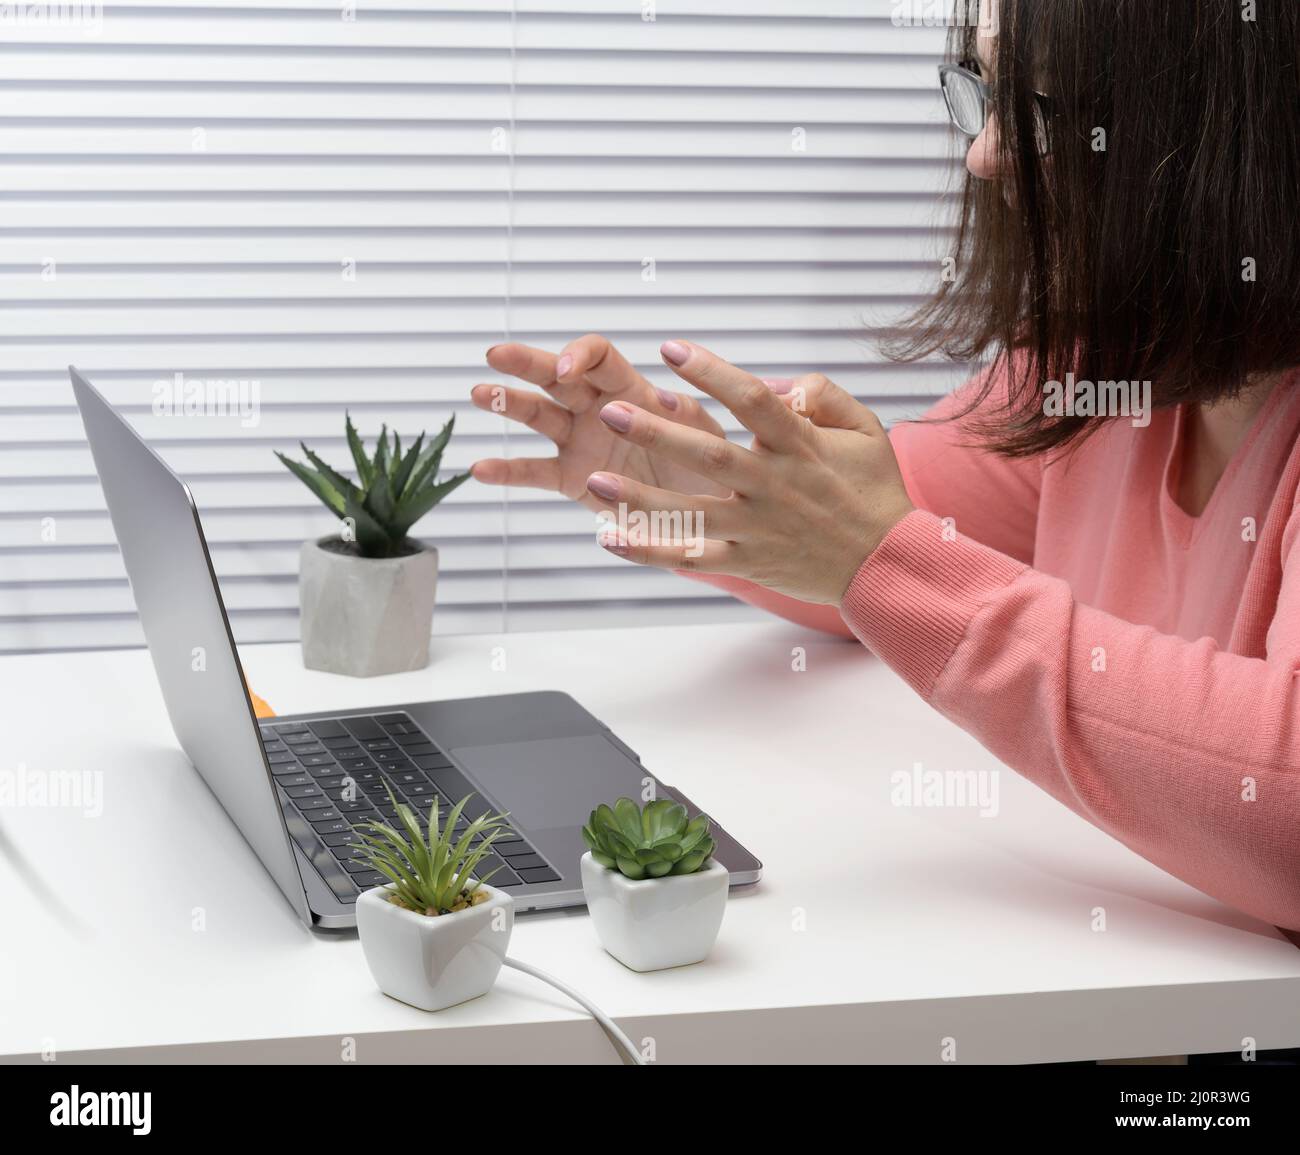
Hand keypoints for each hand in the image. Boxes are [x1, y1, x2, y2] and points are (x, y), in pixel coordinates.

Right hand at [469, 335, 730, 513]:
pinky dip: (508, 471)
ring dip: (508, 403)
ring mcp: (582, 442)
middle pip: (557, 376)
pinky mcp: (572, 479)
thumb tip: (666, 399)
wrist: (706, 514)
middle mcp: (600, 409)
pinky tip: (480, 469)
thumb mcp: (708, 441)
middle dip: (527, 363)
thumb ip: (688, 420)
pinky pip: (535, 471)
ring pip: (538, 415)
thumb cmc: (711, 467)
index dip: (578, 356)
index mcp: (633, 390)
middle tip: (495, 354)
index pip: (598, 357)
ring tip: (477, 393)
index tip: (565, 371)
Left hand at [585, 341, 914, 604]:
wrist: (889, 563)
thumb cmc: (873, 489)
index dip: (710, 371)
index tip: (670, 348)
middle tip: (611, 412)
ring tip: (592, 482)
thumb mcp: (865, 428)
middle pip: (710, 455)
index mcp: (799, 445)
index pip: (750, 400)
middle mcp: (774, 485)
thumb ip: (822, 395)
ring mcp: (759, 528)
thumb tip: (777, 383)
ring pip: (693, 511)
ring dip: (640, 499)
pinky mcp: (749, 562)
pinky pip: (693, 557)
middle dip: (658, 434)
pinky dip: (651, 551)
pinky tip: (609, 538)